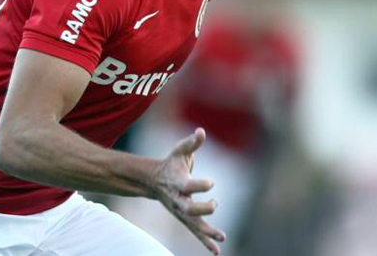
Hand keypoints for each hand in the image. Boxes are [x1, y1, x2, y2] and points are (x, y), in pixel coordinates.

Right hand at [150, 128, 225, 254]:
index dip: (199, 185)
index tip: (211, 183)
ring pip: (194, 224)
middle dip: (202, 209)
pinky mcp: (186, 218)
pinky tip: (217, 251)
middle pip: (189, 209)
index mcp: (177, 183)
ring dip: (207, 232)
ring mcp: (182, 211)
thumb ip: (191, 143)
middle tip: (215, 204)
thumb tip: (201, 131)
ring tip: (221, 236)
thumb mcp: (179, 151)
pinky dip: (206, 242)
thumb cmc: (171, 164)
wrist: (155, 181)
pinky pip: (196, 232)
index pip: (188, 186)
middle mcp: (179, 200)